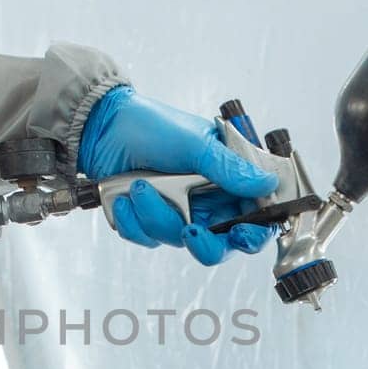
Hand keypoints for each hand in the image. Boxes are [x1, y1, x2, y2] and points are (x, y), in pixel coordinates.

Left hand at [77, 86, 277, 264]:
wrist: (99, 128)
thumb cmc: (150, 125)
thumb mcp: (196, 144)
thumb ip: (231, 169)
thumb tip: (268, 184)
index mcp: (227, 177)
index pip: (254, 214)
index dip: (254, 232)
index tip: (242, 234)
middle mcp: (206, 198)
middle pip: (220, 242)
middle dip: (204, 243)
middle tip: (190, 232)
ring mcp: (177, 211)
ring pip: (177, 240)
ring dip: (155, 216)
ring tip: (140, 185)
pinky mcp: (149, 219)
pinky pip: (146, 237)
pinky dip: (133, 219)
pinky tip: (125, 196)